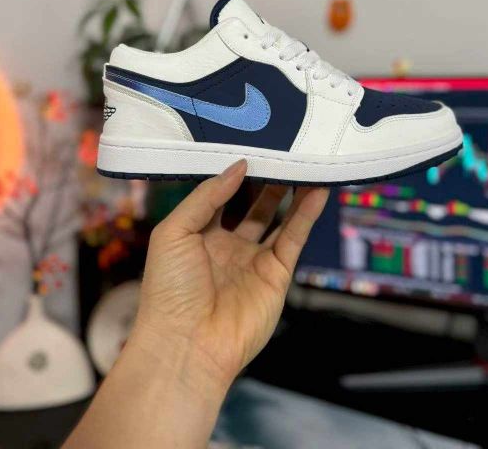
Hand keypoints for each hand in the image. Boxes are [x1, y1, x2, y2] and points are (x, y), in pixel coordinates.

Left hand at [132, 159, 327, 390]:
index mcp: (197, 234)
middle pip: (252, 205)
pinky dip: (307, 214)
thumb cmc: (170, 287)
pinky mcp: (277, 275)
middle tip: (282, 151)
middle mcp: (227, 245)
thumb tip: (240, 165)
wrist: (187, 345)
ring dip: (292, 193)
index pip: (220, 195)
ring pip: (277, 219)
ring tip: (305, 162)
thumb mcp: (175, 231)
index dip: (234, 172)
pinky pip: (293, 238)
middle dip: (266, 180)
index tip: (249, 144)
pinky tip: (317, 189)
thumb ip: (207, 195)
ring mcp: (253, 260)